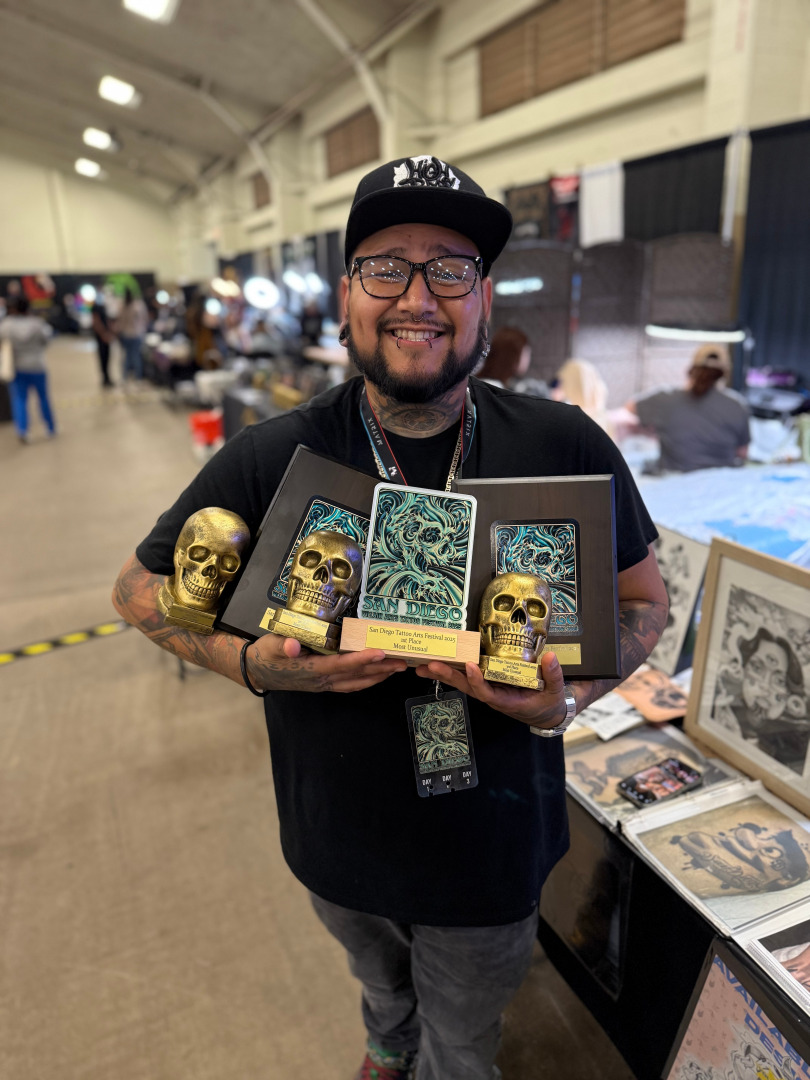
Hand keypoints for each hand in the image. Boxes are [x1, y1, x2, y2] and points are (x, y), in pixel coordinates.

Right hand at [245, 634, 406, 693]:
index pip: (341, 665)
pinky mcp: (324, 684)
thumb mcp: (270, 646)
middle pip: (355, 676)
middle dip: (380, 669)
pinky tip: (378, 674)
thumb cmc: (266, 655)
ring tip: (397, 668)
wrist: (257, 672)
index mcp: (311, 670)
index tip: (380, 653)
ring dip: (378, 676)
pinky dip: (367, 680)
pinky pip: (350, 684)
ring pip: (356, 682)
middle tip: (402, 662)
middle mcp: (321, 680)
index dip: (361, 660)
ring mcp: (324, 684)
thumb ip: (282, 645)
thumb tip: (292, 645)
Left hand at [415, 651, 567, 727]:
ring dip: (443, 674)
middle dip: (448, 676)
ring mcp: (489, 689)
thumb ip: (553, 676)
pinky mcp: (487, 682)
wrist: (547, 711)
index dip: (478, 681)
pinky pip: (467, 676)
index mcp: (507, 702)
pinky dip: (452, 669)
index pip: (488, 693)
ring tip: (423, 665)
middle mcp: (493, 696)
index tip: (471, 667)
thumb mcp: (556, 692)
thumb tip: (551, 657)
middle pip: (467, 687)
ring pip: (463, 682)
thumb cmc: (549, 702)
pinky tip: (437, 662)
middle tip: (431, 665)